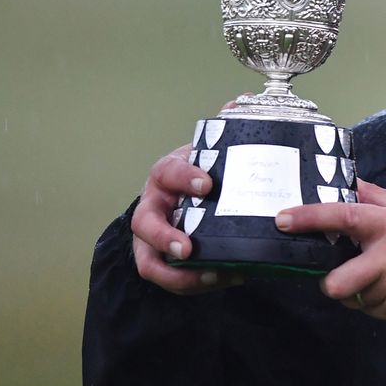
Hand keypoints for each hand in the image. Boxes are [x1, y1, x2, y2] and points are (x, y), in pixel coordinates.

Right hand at [131, 99, 249, 294]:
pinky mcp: (163, 261)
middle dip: (164, 238)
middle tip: (188, 249)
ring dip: (179, 274)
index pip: (169, 172)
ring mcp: (152, 238)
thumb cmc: (201, 172)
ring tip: (212, 276)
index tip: (208, 184)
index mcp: (166, 175)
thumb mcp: (210, 151)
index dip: (185, 177)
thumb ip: (224, 129)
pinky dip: (195, 284)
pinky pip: (171, 280)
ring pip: (150, 262)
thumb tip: (241, 101)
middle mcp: (153, 206)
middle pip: (144, 225)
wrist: (186, 194)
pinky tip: (227, 279)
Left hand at [275, 180, 385, 323]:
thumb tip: (348, 183)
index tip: (283, 219)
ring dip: (361, 290)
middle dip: (330, 282)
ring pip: (357, 299)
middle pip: (337, 284)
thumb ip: (378, 198)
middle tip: (338, 273)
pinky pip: (376, 311)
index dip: (308, 218)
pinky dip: (379, 301)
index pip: (342, 217)